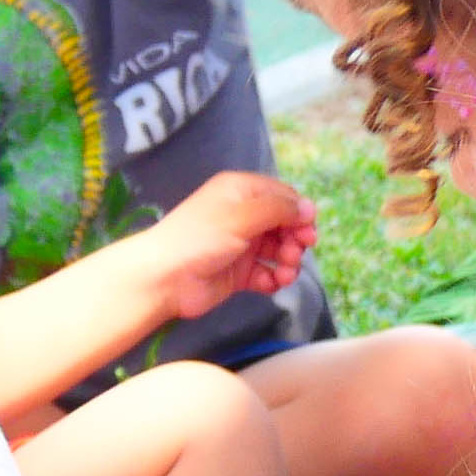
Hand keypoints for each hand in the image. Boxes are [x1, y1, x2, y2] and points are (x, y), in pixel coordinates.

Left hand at [135, 172, 317, 323]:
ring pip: (279, 250)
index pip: (282, 196)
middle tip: (295, 254)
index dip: (299, 212)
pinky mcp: (239, 273)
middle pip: (285, 224)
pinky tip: (271, 284)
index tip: (308, 232)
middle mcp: (243, 215)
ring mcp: (242, 245)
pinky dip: (273, 279)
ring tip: (285, 273)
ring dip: (288, 262)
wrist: (165, 277)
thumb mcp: (242, 215)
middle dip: (295, 240)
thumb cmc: (200, 237)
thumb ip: (279, 209)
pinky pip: (266, 273)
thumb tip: (310, 208)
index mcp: (241, 191)